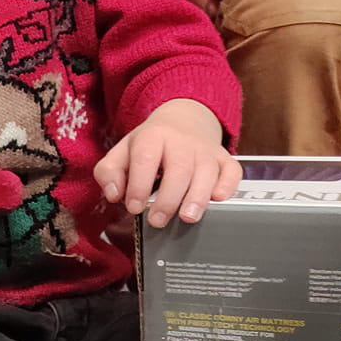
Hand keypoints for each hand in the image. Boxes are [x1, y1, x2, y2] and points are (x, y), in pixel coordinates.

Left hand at [93, 98, 240, 229]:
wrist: (183, 120)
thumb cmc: (150, 145)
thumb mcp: (122, 151)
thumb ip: (108, 172)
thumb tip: (114, 195)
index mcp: (153, 137)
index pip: (146, 159)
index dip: (139, 185)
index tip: (134, 207)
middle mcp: (182, 142)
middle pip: (179, 168)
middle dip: (168, 198)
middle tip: (158, 221)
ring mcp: (206, 150)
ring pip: (207, 171)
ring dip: (198, 196)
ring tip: (187, 217)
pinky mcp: (225, 158)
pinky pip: (232, 171)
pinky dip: (228, 186)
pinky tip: (218, 199)